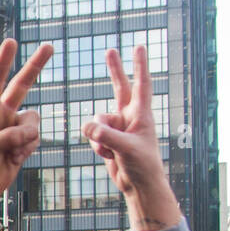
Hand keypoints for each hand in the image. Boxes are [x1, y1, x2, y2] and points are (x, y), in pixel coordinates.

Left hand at [0, 39, 51, 204]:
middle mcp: (1, 115)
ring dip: (26, 135)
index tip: (11, 42)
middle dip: (35, 66)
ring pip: (33, 120)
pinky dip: (28, 147)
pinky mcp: (23, 142)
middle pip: (21, 86)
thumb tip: (31, 132)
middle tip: (48, 47)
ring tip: (11, 150)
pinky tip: (15, 157)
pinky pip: (35, 138)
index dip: (3, 62)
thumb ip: (8, 136)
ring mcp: (14, 128)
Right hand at [81, 47, 181, 230]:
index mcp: (141, 114)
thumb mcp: (125, 148)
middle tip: (110, 51)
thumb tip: (88, 126)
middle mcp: (129, 116)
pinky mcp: (108, 138)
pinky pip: (92, 136)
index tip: (138, 47)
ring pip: (96, 121)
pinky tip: (109, 156)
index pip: (141, 84)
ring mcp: (117, 127)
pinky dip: (97, 147)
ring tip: (111, 151)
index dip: (139, 65)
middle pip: (119, 87)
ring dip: (98, 137)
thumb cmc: (141, 164)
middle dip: (115, 70)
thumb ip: (106, 135)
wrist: (138, 184)